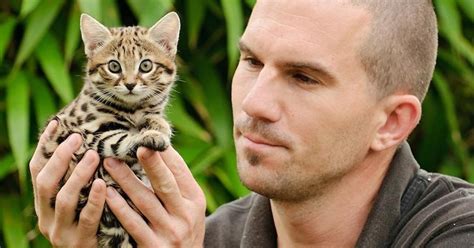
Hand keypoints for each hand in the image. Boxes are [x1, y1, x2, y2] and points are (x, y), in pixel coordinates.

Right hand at [30, 121, 105, 246]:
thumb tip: (89, 142)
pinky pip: (87, 219)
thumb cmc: (96, 222)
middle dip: (61, 157)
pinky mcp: (81, 243)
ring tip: (94, 156)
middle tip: (78, 138)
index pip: (37, 171)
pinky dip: (95, 200)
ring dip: (79, 175)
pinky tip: (103, 184)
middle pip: (46, 183)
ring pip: (64, 199)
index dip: (45, 147)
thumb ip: (80, 179)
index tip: (57, 123)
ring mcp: (61, 233)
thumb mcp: (81, 201)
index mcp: (44, 205)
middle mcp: (47, 218)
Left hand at [104, 146, 205, 246]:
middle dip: (150, 162)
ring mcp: (170, 232)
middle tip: (135, 144)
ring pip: (145, 201)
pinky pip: (134, 224)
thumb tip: (158, 151)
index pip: (180, 171)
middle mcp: (186, 215)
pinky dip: (120, 207)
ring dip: (126, 180)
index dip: (164, 153)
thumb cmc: (182, 230)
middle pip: (165, 183)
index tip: (147, 135)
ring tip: (109, 162)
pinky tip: (107, 193)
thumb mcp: (189, 209)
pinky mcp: (154, 247)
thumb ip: (177, 186)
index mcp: (195, 200)